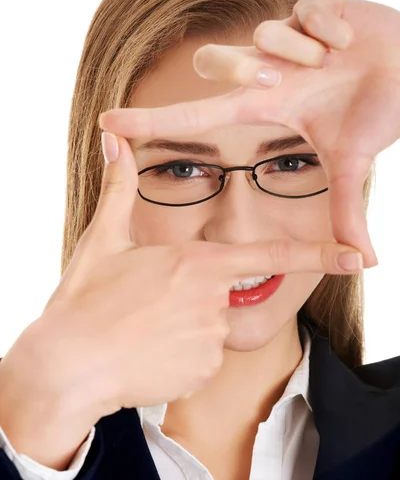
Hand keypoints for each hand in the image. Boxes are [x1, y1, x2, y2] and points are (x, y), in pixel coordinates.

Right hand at [1, 133, 363, 427]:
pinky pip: (201, 358)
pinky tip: (148, 353)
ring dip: (184, 327)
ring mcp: (209, 338)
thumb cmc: (85, 300)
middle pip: (221, 293)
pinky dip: (180, 356)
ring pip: (210, 327)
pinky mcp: (201, 371)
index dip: (316, 253)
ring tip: (143, 328)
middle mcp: (212, 299)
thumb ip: (120, 188)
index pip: (268, 254)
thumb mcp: (104, 239)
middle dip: (193, 296)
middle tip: (147, 303)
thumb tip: (112, 137)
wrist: (67, 366)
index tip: (355, 256)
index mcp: (196, 262)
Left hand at [99, 0, 399, 266]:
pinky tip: (351, 42)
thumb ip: (345, 209)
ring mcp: (289, 36)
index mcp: (267, 104)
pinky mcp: (315, 5)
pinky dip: (334, 28)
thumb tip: (365, 263)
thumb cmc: (376, 111)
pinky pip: (310, 9)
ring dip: (302, 52)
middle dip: (241, 67)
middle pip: (214, 61)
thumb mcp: (352, 162)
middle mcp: (268, 69)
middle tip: (281, 80)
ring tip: (334, 61)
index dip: (153, 121)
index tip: (108, 123)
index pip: (198, 116)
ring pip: (265, 34)